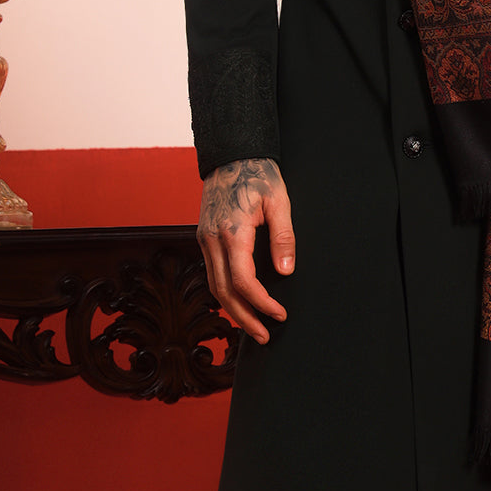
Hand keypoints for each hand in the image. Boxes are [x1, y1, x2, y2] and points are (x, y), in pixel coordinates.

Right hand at [197, 157, 295, 343]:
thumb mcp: (279, 201)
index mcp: (232, 231)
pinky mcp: (204, 237)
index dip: (261, 303)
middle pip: (224, 292)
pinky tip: (239, 302)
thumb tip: (286, 272)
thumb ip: (283, 237)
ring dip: (233, 310)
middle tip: (265, 336)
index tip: (280, 314)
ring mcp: (204, 239)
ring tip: (254, 327)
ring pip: (213, 286)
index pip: (243, 281)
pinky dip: (225, 293)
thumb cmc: (259, 173)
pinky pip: (212, 273)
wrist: (231, 153)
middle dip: (245, 318)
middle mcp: (212, 239)